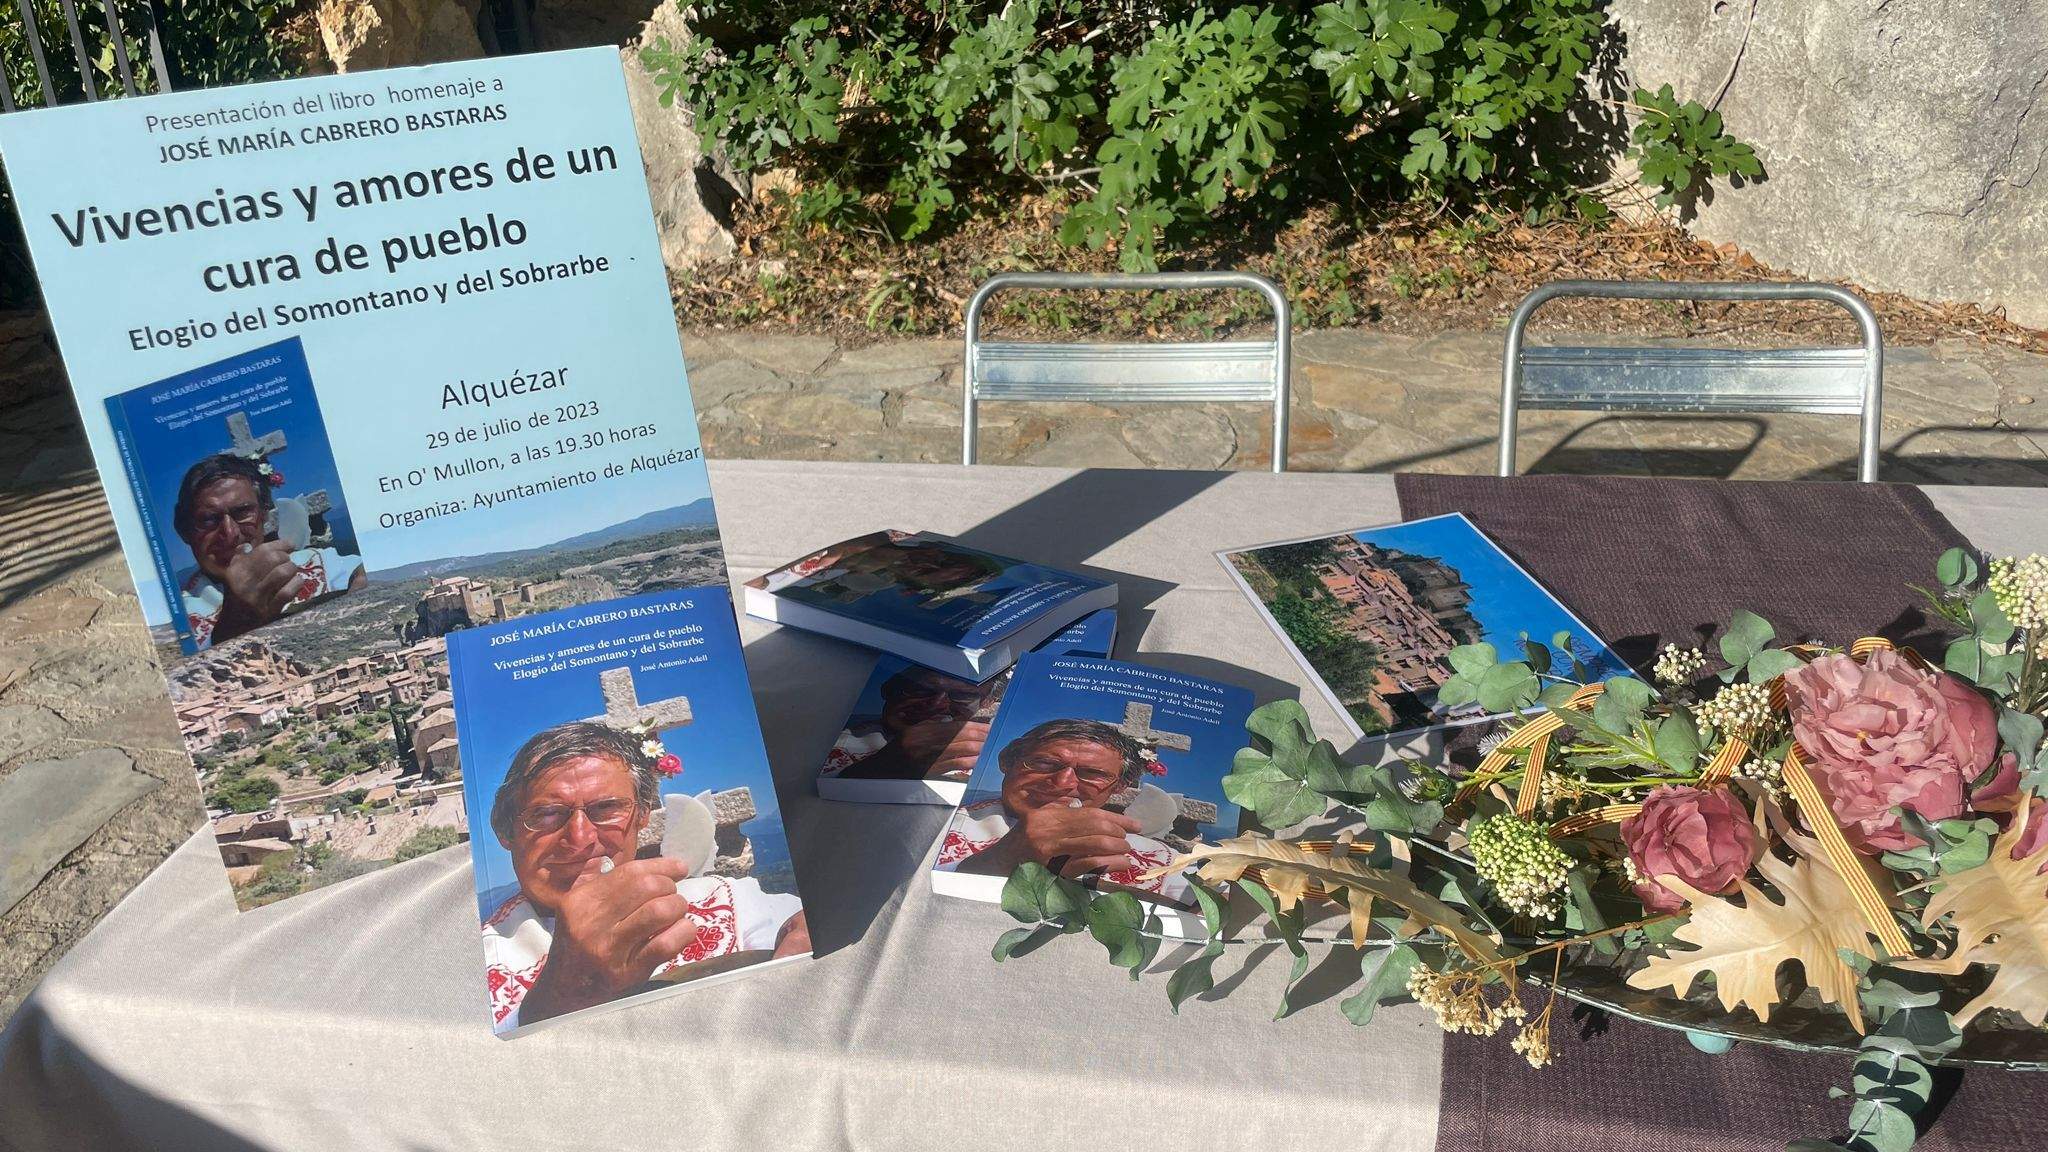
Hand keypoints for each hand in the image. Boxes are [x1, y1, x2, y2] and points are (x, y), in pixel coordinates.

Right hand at [217, 539, 304, 631]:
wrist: (233, 626)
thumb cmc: (237, 596)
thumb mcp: (234, 575)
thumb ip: (240, 558)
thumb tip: (248, 545)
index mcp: (236, 570)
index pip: (262, 550)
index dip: (281, 544)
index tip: (290, 546)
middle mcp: (245, 582)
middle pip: (273, 559)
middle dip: (286, 558)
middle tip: (288, 562)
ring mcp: (256, 597)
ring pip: (281, 573)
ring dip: (292, 570)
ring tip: (292, 573)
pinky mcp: (268, 611)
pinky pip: (286, 592)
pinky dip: (297, 584)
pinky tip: (297, 582)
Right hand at [532, 858, 697, 1012]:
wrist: (564, 990)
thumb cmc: (579, 943)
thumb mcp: (580, 909)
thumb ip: (607, 884)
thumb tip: (656, 866)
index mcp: (581, 900)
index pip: (630, 872)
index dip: (661, 866)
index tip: (679, 868)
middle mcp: (591, 922)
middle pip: (647, 887)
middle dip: (669, 887)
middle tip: (672, 896)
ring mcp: (608, 949)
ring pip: (658, 912)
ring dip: (677, 907)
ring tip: (676, 913)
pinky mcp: (625, 973)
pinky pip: (664, 944)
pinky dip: (683, 932)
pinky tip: (683, 930)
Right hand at [898, 718, 987, 775]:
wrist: (877, 774)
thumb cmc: (894, 754)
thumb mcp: (908, 735)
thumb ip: (929, 728)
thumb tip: (954, 726)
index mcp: (919, 730)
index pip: (952, 726)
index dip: (972, 725)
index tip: (986, 726)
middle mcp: (922, 741)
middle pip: (958, 736)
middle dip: (978, 735)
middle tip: (993, 735)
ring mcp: (925, 757)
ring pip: (958, 750)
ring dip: (976, 748)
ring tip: (989, 746)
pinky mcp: (927, 772)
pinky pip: (952, 765)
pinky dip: (967, 762)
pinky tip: (977, 761)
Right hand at [1014, 804, 1142, 877]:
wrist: (996, 868)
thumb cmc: (1020, 844)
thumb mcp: (1038, 822)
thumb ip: (1062, 816)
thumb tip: (1099, 817)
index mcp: (1046, 815)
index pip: (1089, 813)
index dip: (1115, 818)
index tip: (1134, 824)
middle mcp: (1048, 830)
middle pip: (1094, 826)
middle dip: (1118, 832)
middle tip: (1130, 839)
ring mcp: (1051, 851)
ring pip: (1094, 843)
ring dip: (1117, 847)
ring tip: (1127, 851)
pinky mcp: (1053, 871)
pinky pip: (1088, 865)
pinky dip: (1109, 864)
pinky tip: (1121, 865)